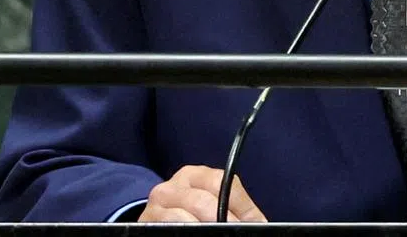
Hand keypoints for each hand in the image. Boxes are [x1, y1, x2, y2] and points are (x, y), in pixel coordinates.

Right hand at [138, 165, 266, 222]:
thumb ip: (233, 208)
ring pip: (185, 218)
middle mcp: (173, 185)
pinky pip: (169, 228)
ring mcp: (157, 205)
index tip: (255, 223)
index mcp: (195, 175)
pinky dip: (186, 234)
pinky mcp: (146, 222)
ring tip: (218, 236)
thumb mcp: (210, 203)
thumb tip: (259, 223)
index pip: (223, 183)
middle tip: (235, 233)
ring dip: (205, 229)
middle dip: (224, 220)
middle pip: (204, 201)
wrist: (155, 222)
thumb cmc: (189, 213)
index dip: (242, 205)